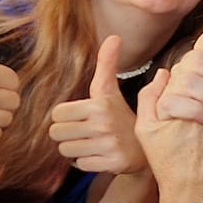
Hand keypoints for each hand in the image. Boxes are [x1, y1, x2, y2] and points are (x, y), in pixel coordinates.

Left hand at [48, 34, 145, 173]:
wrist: (146, 148)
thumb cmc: (121, 117)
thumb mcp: (112, 91)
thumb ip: (107, 64)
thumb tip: (114, 37)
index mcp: (99, 104)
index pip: (57, 114)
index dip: (66, 117)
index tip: (81, 118)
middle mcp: (103, 125)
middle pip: (56, 133)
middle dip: (67, 134)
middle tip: (83, 132)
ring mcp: (108, 145)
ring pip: (66, 150)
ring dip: (75, 149)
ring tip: (91, 144)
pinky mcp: (112, 163)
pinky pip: (80, 165)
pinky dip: (87, 162)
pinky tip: (99, 155)